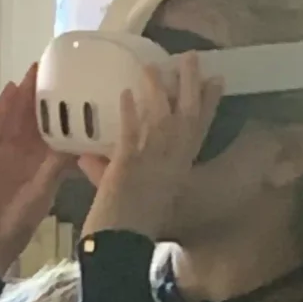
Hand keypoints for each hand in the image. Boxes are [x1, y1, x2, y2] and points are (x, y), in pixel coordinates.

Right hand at [0, 65, 70, 276]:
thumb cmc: (15, 226)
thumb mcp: (45, 192)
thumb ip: (58, 167)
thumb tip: (80, 145)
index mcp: (34, 163)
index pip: (49, 131)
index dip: (60, 111)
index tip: (75, 90)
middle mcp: (15, 153)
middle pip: (29, 118)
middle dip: (40, 95)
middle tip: (54, 68)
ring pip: (11, 116)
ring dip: (22, 94)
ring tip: (35, 71)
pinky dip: (0, 108)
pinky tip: (11, 90)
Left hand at [78, 54, 222, 240]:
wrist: (123, 243)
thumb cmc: (135, 226)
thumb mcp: (136, 194)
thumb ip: (116, 170)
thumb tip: (87, 156)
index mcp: (182, 169)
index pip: (200, 129)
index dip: (209, 103)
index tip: (216, 80)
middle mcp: (173, 160)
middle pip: (189, 114)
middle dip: (191, 84)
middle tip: (193, 57)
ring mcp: (153, 159)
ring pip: (161, 116)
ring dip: (157, 89)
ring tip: (151, 65)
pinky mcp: (130, 162)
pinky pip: (131, 130)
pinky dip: (128, 112)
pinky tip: (124, 93)